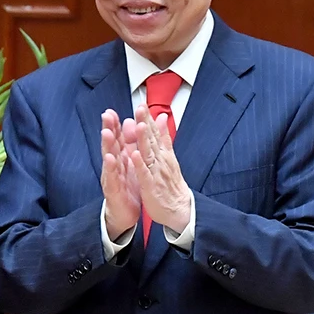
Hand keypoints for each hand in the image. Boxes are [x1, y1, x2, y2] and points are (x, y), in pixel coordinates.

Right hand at [101, 110, 141, 239]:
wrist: (125, 213)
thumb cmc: (128, 187)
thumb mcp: (131, 164)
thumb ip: (131, 144)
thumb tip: (131, 123)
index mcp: (120, 158)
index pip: (116, 138)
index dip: (114, 125)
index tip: (112, 111)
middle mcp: (113, 165)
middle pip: (110, 144)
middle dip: (108, 129)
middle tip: (106, 115)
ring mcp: (112, 177)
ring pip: (109, 158)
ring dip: (107, 145)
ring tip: (106, 132)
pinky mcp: (113, 189)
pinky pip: (112, 177)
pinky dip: (110, 168)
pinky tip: (110, 159)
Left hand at [125, 108, 193, 233]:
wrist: (179, 208)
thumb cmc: (171, 183)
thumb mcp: (168, 156)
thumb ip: (163, 136)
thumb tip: (162, 117)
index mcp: (163, 153)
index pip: (155, 132)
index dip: (148, 118)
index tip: (142, 104)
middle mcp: (160, 160)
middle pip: (152, 139)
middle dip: (146, 123)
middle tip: (141, 108)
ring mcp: (156, 172)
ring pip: (149, 153)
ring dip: (144, 139)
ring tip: (139, 125)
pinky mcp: (151, 186)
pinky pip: (145, 174)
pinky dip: (140, 164)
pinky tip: (134, 154)